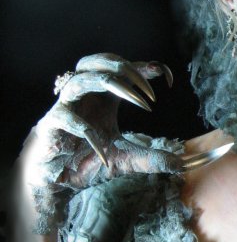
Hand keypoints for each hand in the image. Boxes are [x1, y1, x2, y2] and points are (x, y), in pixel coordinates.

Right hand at [19, 53, 230, 232]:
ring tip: (140, 102)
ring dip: (115, 86)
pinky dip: (91, 135)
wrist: (57, 180)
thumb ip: (150, 158)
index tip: (168, 77)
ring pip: (84, 78)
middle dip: (128, 69)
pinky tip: (105, 151)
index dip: (147, 68)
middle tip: (150, 90)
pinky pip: (72, 120)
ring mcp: (68, 106)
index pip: (123, 69)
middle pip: (100, 61)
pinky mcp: (53, 124)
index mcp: (102, 95)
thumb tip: (179, 165)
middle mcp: (85, 94)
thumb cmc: (88, 159)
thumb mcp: (126, 159)